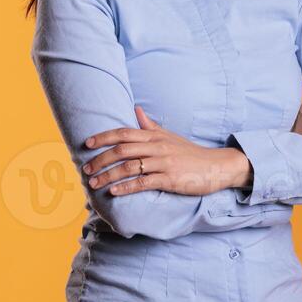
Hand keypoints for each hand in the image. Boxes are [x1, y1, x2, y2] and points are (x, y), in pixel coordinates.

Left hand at [82, 105, 248, 196]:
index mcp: (155, 136)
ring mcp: (164, 163)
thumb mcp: (170, 136)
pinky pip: (144, 182)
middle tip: (86, 169)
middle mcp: (157, 146)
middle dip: (101, 159)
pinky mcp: (170, 179)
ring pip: (130, 167)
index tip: (87, 144)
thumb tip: (136, 109)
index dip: (104, 137)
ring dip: (108, 175)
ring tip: (94, 183)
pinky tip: (114, 192)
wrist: (216, 166)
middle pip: (122, 149)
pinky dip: (127, 187)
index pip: (124, 132)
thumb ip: (151, 125)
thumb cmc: (190, 153)